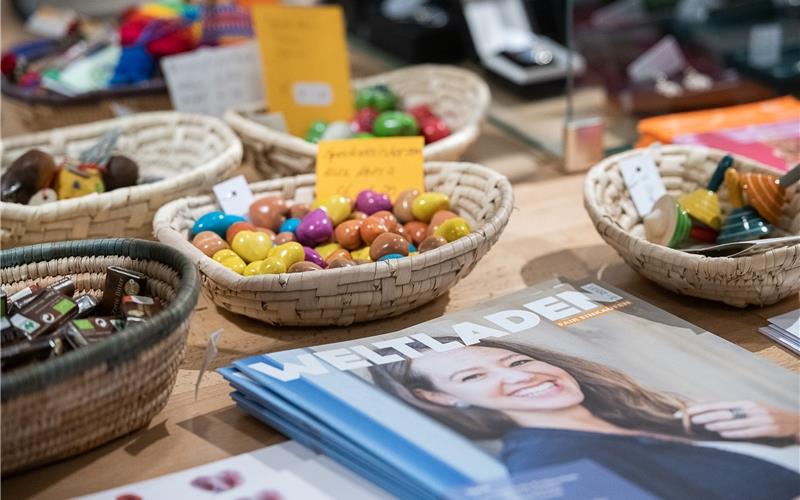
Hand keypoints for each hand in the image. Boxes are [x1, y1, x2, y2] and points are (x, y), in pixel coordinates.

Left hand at [675, 401, 799, 440]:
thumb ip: (735, 413)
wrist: (798, 423)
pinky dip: (734, 432)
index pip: (718, 405)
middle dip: (704, 414)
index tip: (685, 411)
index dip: (701, 407)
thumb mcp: (752, 412)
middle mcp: (752, 409)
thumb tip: (712, 415)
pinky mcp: (770, 429)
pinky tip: (722, 433)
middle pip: (723, 412)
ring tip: (701, 424)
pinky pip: (749, 431)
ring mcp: (761, 418)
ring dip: (716, 423)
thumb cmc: (770, 418)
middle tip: (687, 418)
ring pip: (734, 421)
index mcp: (745, 404)